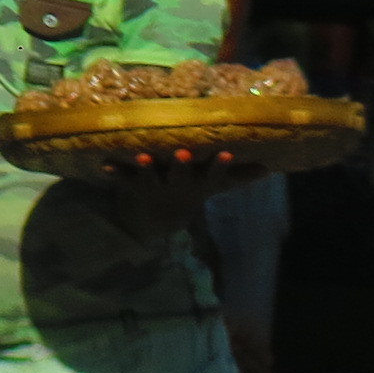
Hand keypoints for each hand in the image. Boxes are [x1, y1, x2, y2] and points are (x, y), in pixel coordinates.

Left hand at [110, 144, 261, 224]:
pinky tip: (105, 165)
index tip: (226, 153)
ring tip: (143, 157)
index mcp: (198, 184)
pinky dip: (115, 173)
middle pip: (180, 175)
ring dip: (147, 168)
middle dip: (181, 166)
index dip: (219, 166)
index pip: (213, 174)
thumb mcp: (215, 187)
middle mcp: (178, 186)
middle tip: (182, 153)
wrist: (157, 219)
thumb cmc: (190, 192)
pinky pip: (124, 179)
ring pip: (152, 177)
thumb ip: (239, 176)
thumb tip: (268, 169)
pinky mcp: (135, 186)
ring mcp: (156, 187)